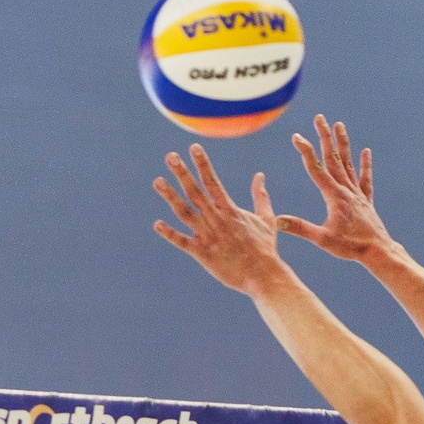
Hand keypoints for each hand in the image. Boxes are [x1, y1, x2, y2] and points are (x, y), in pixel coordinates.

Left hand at [153, 146, 290, 296]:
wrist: (263, 275)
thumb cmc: (265, 248)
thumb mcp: (266, 219)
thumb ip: (260, 196)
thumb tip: (260, 176)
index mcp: (230, 210)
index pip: (213, 182)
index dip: (202, 164)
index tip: (193, 148)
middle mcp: (217, 219)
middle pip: (195, 192)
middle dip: (182, 173)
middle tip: (170, 156)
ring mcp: (208, 236)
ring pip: (185, 212)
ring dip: (171, 196)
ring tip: (157, 181)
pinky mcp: (203, 254)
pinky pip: (182, 242)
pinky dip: (170, 233)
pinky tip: (157, 224)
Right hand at [274, 116, 392, 264]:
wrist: (378, 251)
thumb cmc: (350, 247)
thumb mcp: (322, 239)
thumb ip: (300, 228)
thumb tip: (277, 220)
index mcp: (334, 196)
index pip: (316, 168)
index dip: (305, 151)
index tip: (296, 136)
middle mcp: (346, 190)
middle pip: (333, 158)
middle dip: (325, 137)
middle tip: (319, 118)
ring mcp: (357, 193)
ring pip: (348, 163)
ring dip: (343, 144)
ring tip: (339, 125)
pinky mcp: (366, 201)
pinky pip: (364, 179)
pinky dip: (364, 165)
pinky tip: (365, 151)